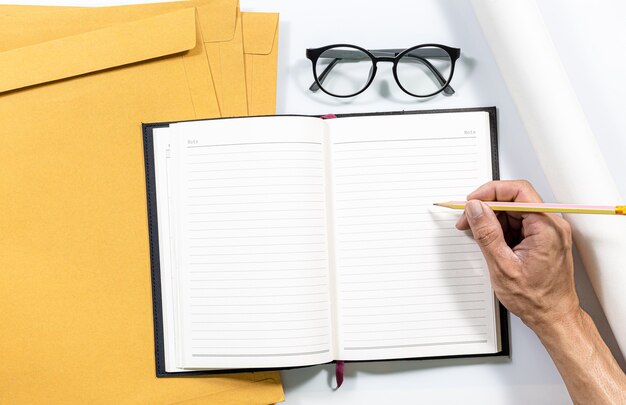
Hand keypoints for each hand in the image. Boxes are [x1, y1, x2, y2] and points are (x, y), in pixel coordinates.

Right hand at [455, 180, 579, 331]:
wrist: (552, 317)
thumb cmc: (535, 299)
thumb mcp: (502, 265)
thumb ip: (487, 233)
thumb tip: (475, 208)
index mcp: (547, 227)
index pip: (518, 191)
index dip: (491, 192)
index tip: (472, 201)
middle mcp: (551, 225)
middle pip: (515, 200)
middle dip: (488, 208)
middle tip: (468, 220)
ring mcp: (548, 231)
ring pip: (514, 211)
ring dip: (492, 220)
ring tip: (478, 236)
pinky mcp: (542, 238)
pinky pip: (518, 224)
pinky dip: (500, 230)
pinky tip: (490, 243)